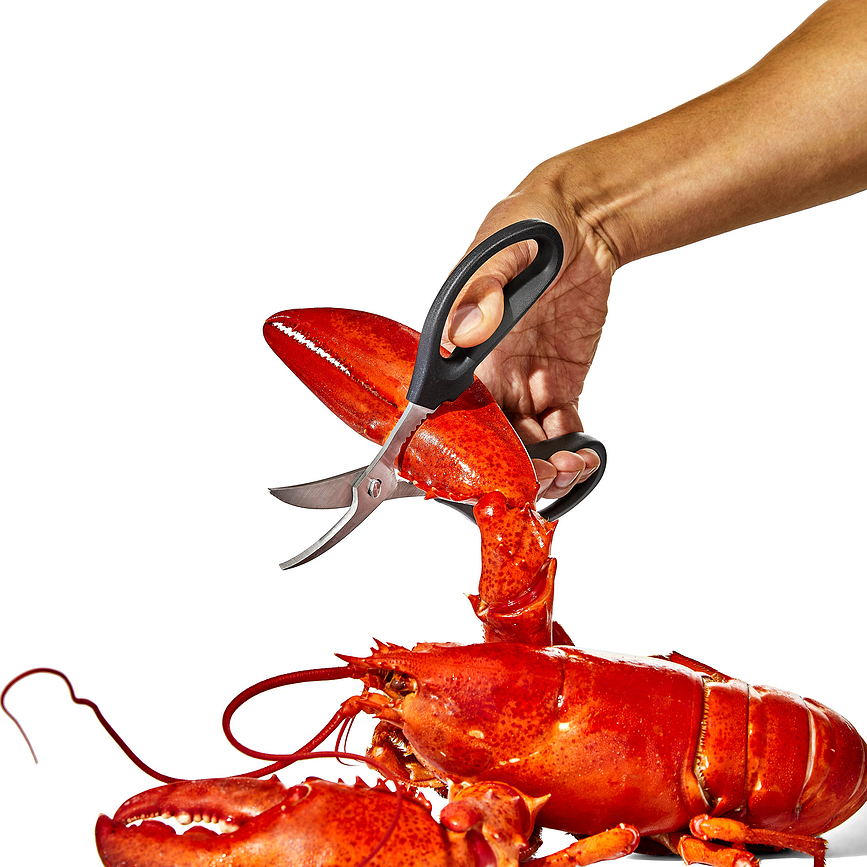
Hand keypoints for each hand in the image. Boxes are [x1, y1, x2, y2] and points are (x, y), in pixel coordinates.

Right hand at [443, 165, 616, 499]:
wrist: (581, 221)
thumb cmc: (530, 225)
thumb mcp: (503, 248)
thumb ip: (483, 289)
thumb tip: (464, 330)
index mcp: (461, 347)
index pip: (448, 410)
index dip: (462, 448)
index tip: (487, 470)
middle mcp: (487, 372)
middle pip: (488, 439)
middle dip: (511, 469)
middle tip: (542, 478)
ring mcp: (522, 380)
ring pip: (524, 443)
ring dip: (545, 466)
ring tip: (573, 466)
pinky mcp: (557, 383)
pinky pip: (559, 427)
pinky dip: (572, 448)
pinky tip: (587, 452)